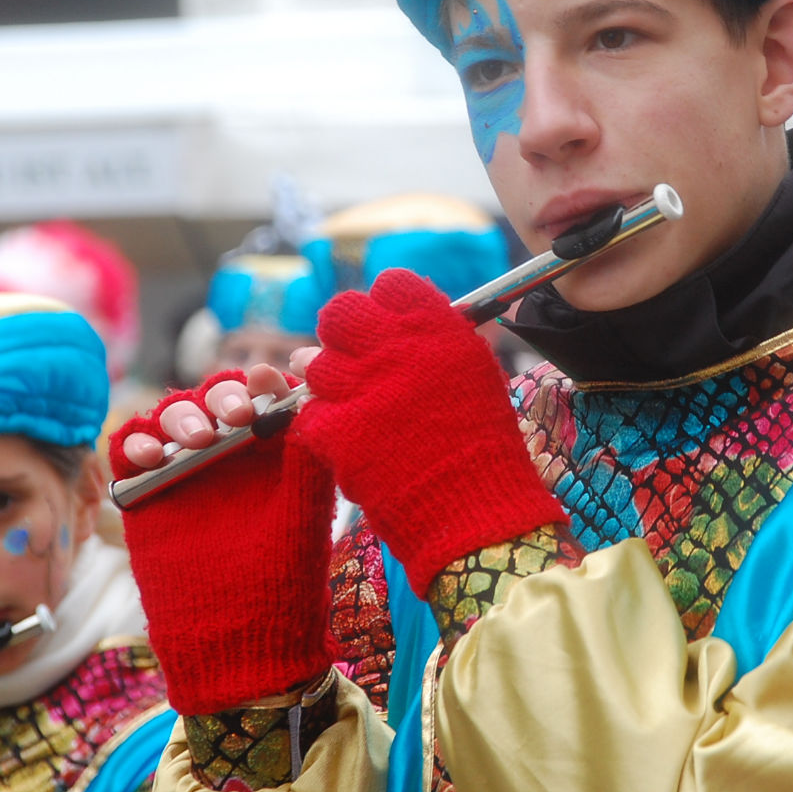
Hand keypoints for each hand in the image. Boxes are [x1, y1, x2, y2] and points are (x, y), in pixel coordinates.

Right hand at [109, 369, 337, 713]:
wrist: (238, 639)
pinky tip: (151, 457)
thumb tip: (306, 395)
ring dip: (181, 416)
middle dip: (223, 396)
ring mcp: (184, 472)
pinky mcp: (145, 494)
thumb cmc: (284, 579)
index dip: (263, 380)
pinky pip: (128, 450)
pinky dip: (134, 442)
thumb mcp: (304, 511)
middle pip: (214, 397)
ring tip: (197, 441)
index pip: (262, 394)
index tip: (269, 377)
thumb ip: (304, 454)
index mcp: (271, 452)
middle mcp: (227, 455)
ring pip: (170, 416)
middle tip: (237, 415)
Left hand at [292, 270, 566, 596]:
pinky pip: (309, 412)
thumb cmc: (484, 442)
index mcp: (435, 328)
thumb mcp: (476, 373)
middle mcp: (395, 347)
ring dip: (326, 381)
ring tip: (347, 403)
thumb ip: (440, 339)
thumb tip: (410, 323)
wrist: (475, 507)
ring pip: (314, 362)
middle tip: (352, 359)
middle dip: (342, 334)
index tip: (387, 326)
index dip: (385, 306)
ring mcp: (361, 387)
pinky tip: (345, 441)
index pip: (391, 284)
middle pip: (340, 312)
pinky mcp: (336, 430)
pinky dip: (322, 427)